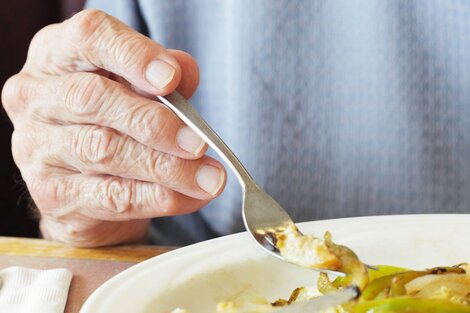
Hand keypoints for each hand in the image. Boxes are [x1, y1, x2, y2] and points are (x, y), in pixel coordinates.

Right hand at [1, 10, 225, 246]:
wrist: (83, 183)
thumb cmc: (114, 121)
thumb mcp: (136, 89)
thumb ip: (162, 79)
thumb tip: (185, 73)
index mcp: (56, 55)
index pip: (89, 37)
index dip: (133, 55)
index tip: (172, 79)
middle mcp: (36, 97)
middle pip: (93, 99)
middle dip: (154, 122)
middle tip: (199, 142)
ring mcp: (37, 148)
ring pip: (105, 152)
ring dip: (167, 167)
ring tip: (210, 178)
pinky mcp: (52, 195)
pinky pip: (111, 197)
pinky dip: (159, 197)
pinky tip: (191, 196)